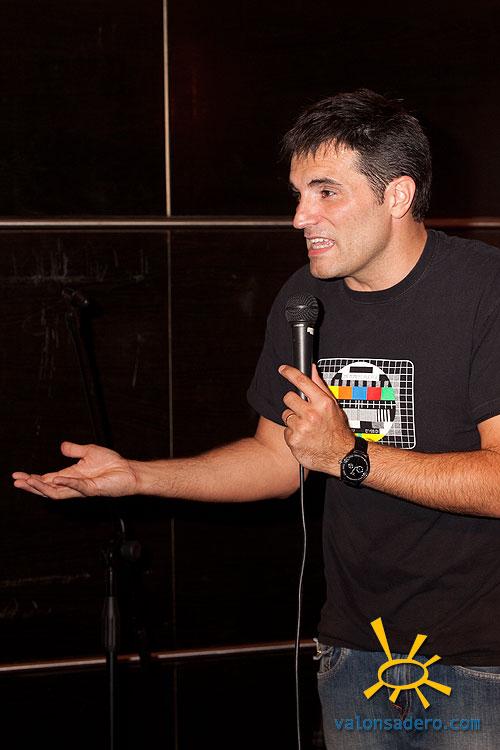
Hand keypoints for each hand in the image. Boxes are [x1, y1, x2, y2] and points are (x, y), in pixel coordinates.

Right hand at [12, 442, 137, 499]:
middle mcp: (73, 484)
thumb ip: (74, 450)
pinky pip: (77, 487)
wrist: (128, 471)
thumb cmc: (112, 463)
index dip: (32, 478)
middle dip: (31, 485)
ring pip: (57, 492)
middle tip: (17, 482)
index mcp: (71, 475)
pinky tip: (56, 479)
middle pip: (47, 488)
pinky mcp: (92, 489)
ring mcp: (82, 488)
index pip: (47, 479)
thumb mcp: (89, 451)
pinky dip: (66, 483)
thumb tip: (61, 446)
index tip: (18, 475)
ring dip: (43, 487)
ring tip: (30, 481)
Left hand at [279, 363, 353, 474]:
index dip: (289, 372)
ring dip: (293, 419)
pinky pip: (286, 430)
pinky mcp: (294, 440)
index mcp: (322, 403)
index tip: (283, 369)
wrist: (341, 456)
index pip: (302, 381)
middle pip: (289, 397)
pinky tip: (304, 436)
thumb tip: (312, 369)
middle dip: (293, 403)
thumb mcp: (333, 406)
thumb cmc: (337, 430)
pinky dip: (293, 433)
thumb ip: (320, 386)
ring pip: (286, 414)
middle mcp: (312, 414)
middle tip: (303, 411)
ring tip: (306, 426)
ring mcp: (302, 428)